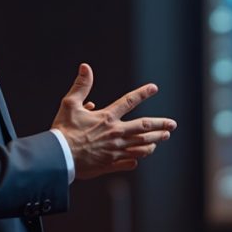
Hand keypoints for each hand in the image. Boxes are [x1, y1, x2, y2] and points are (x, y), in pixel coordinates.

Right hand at [51, 63, 176, 179]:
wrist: (59, 157)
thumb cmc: (63, 130)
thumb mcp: (70, 104)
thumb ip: (81, 86)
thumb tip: (85, 67)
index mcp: (107, 117)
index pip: (129, 101)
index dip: (143, 93)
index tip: (154, 88)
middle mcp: (115, 134)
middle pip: (144, 128)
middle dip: (160, 125)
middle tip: (172, 125)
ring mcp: (115, 150)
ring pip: (141, 146)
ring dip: (154, 142)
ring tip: (162, 139)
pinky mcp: (111, 164)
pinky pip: (130, 162)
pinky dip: (137, 159)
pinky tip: (141, 157)